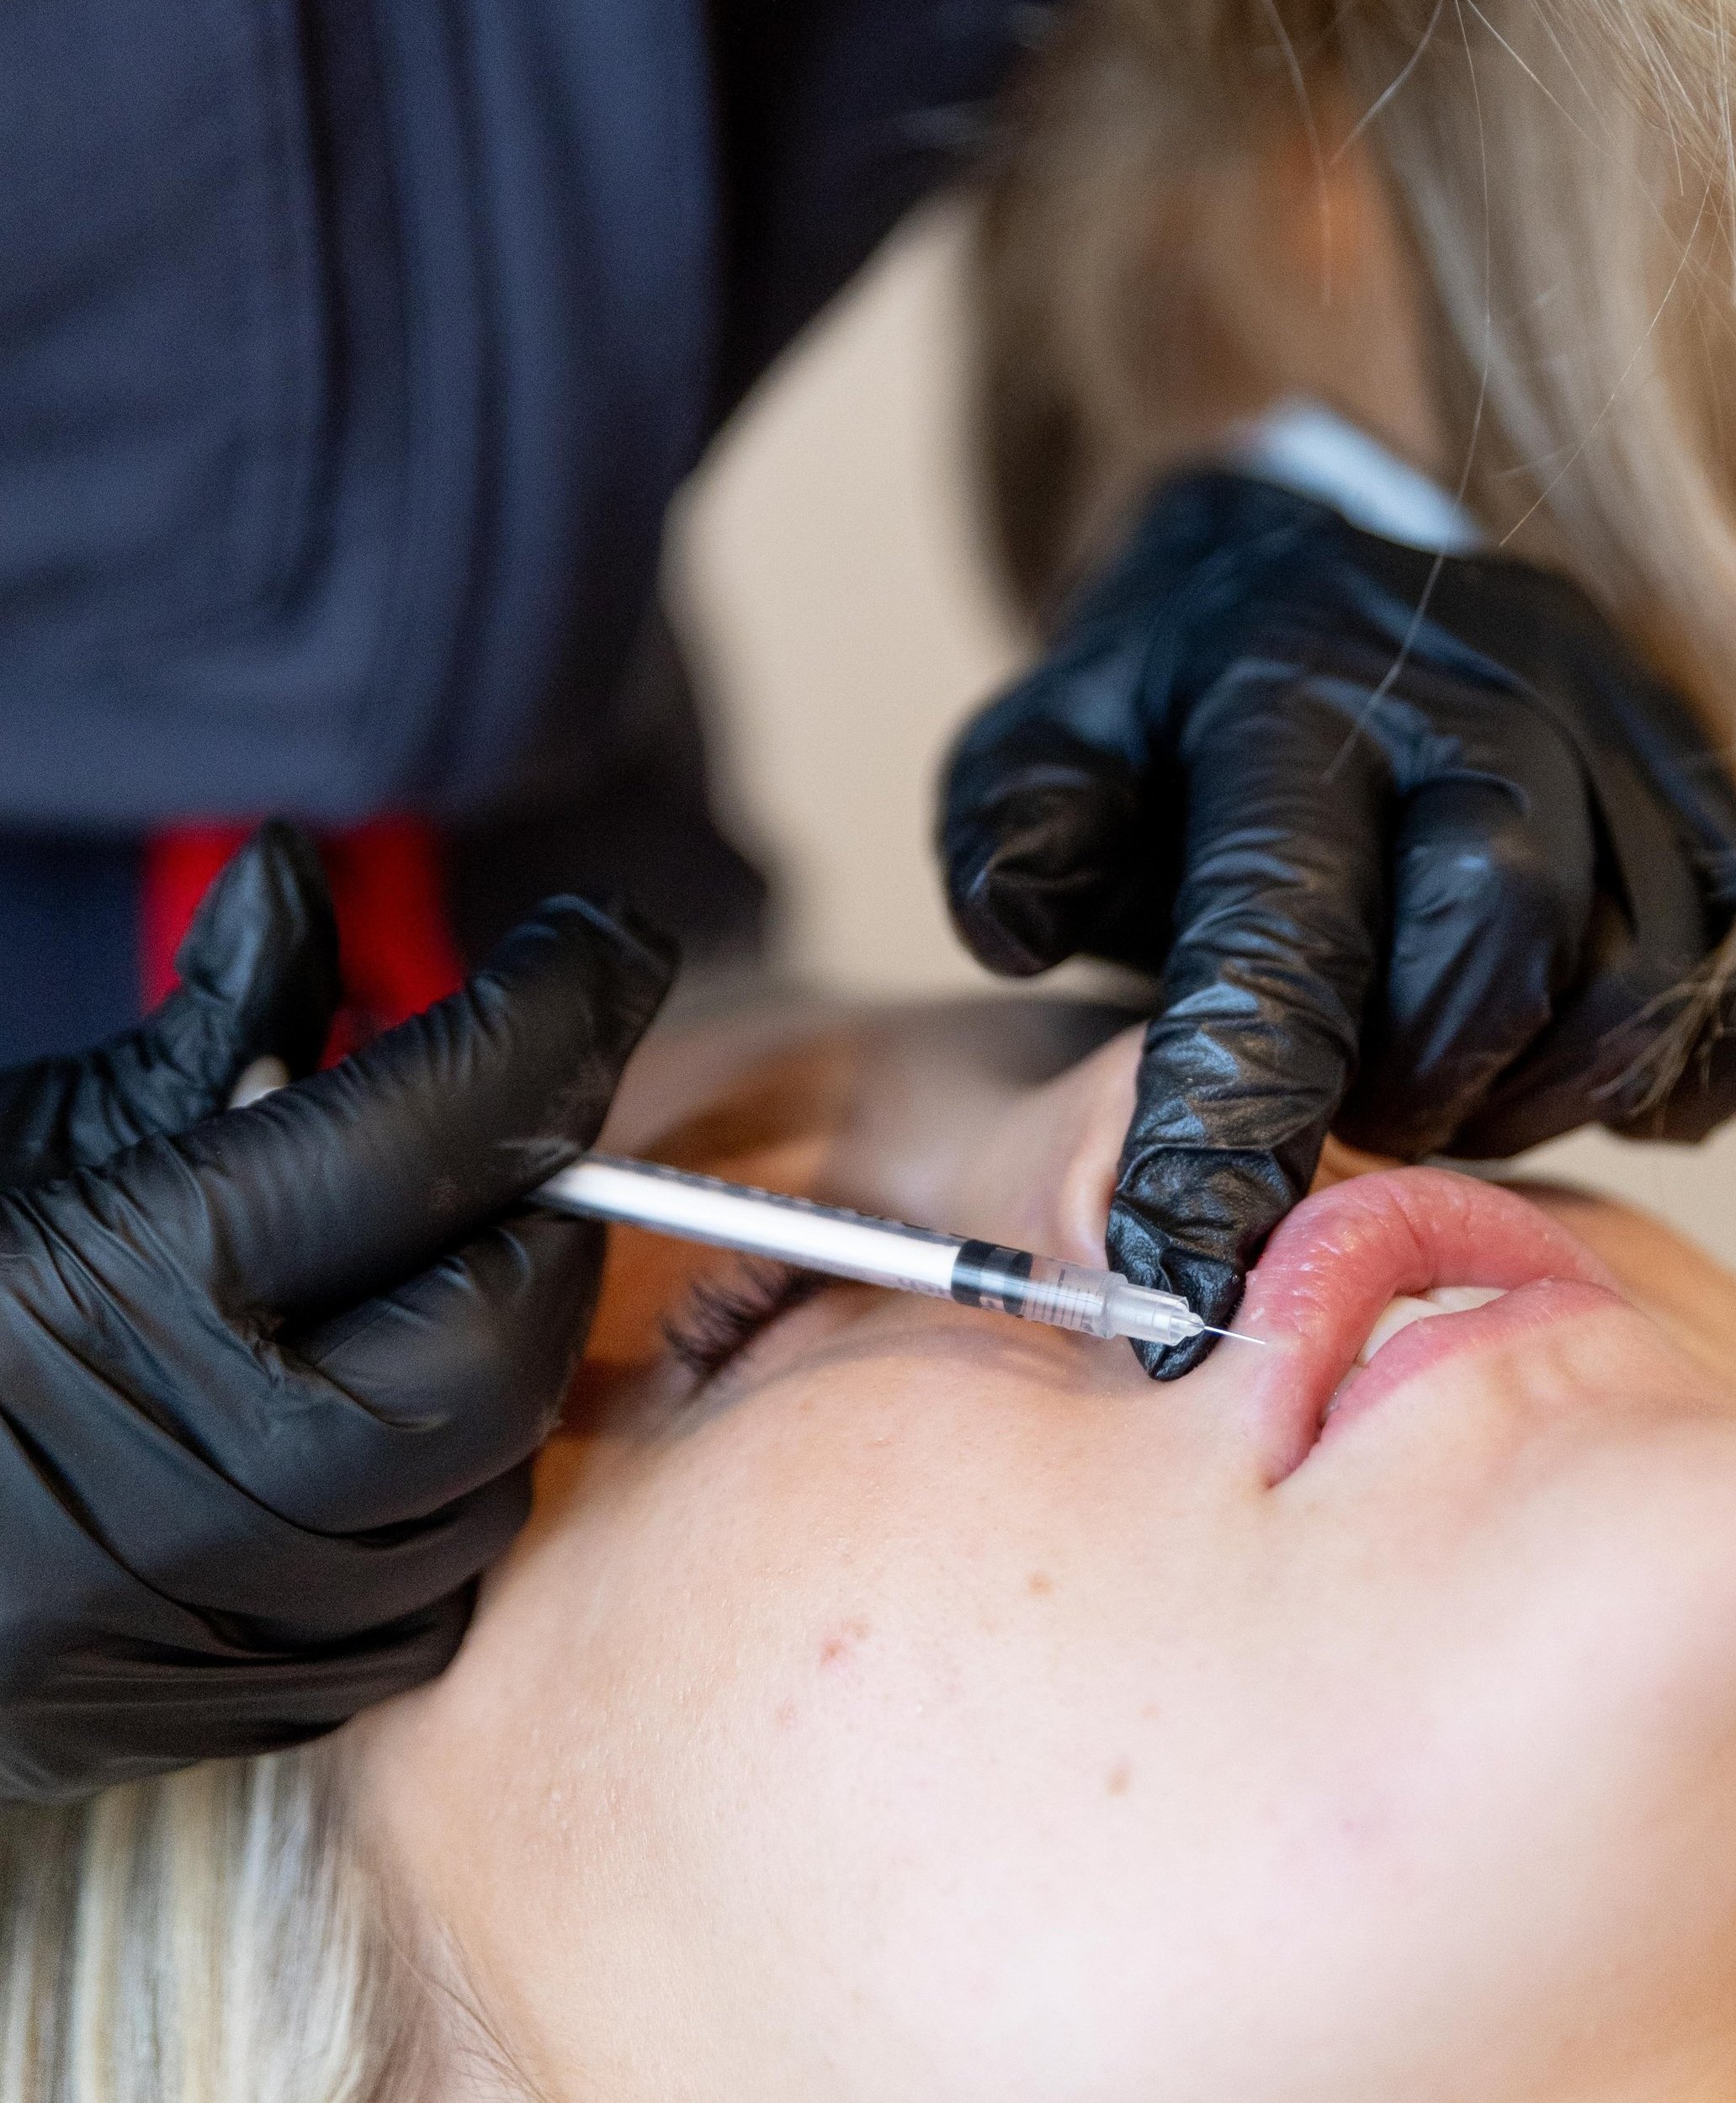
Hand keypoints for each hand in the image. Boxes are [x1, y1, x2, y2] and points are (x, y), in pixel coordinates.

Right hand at [0, 826, 675, 1799]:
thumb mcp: (21, 1142)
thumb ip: (202, 1025)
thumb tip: (300, 877)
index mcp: (128, 1290)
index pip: (423, 1134)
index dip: (548, 1016)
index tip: (606, 945)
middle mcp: (200, 1476)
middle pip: (506, 1324)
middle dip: (542, 1208)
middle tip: (508, 1143)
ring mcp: (225, 1613)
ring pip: (496, 1468)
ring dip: (497, 1347)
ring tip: (416, 1277)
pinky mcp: (239, 1705)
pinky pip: (431, 1597)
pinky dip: (439, 1492)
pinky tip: (369, 1418)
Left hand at [942, 472, 1735, 1375]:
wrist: (1321, 578)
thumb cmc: (1173, 722)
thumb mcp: (1047, 747)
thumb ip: (1016, 832)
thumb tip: (1018, 927)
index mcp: (1294, 697)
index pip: (1278, 936)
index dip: (1231, 1126)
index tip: (1181, 1282)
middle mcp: (1488, 694)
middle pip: (1503, 954)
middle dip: (1411, 1090)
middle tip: (1346, 1103)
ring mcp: (1632, 737)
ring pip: (1648, 991)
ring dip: (1533, 1094)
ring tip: (1437, 1077)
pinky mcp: (1732, 795)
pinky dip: (1682, 1073)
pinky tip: (1564, 1059)